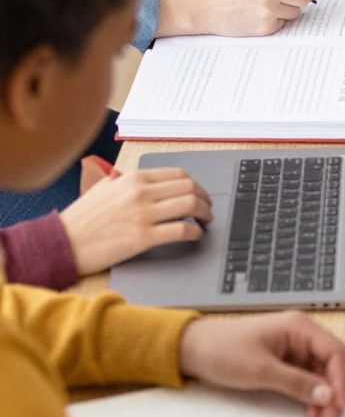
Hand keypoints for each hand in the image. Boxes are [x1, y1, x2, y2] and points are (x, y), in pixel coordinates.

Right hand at [60, 165, 211, 273]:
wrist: (63, 242)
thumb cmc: (81, 218)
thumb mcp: (103, 188)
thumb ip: (124, 181)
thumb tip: (142, 181)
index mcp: (133, 178)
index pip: (178, 174)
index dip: (195, 184)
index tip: (199, 193)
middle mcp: (141, 192)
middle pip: (189, 187)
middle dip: (204, 198)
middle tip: (207, 208)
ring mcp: (143, 214)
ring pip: (190, 205)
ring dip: (204, 213)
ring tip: (205, 222)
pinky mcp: (144, 237)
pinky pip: (181, 230)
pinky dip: (195, 232)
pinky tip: (195, 236)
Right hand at [160, 0, 312, 37]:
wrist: (205, 6)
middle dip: (296, 0)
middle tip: (282, 0)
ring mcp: (269, 9)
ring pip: (295, 13)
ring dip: (284, 12)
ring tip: (264, 7)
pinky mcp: (265, 26)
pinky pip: (282, 25)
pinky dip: (273, 22)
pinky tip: (256, 16)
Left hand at [178, 311, 344, 416]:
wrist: (194, 350)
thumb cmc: (222, 350)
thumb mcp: (260, 370)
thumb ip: (296, 383)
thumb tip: (328, 396)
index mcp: (300, 327)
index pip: (336, 352)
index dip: (342, 379)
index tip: (338, 404)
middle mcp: (302, 336)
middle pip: (335, 363)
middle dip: (336, 390)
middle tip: (330, 416)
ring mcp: (294, 349)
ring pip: (324, 373)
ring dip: (325, 395)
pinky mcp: (286, 362)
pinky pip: (309, 379)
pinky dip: (312, 395)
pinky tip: (309, 410)